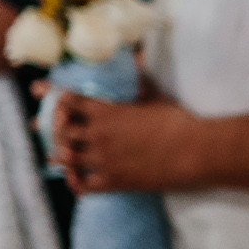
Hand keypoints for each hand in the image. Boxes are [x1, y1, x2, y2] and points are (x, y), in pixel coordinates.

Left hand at [53, 89, 202, 193]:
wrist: (197, 151)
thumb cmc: (180, 122)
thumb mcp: (155, 97)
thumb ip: (139, 85)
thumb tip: (139, 62)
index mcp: (106, 112)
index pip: (67, 101)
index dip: (57, 101)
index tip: (51, 100)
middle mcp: (99, 134)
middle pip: (61, 132)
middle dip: (57, 133)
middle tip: (59, 135)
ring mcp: (104, 159)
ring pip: (66, 159)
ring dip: (64, 158)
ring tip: (66, 158)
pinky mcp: (115, 181)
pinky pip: (83, 186)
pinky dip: (77, 184)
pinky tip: (78, 182)